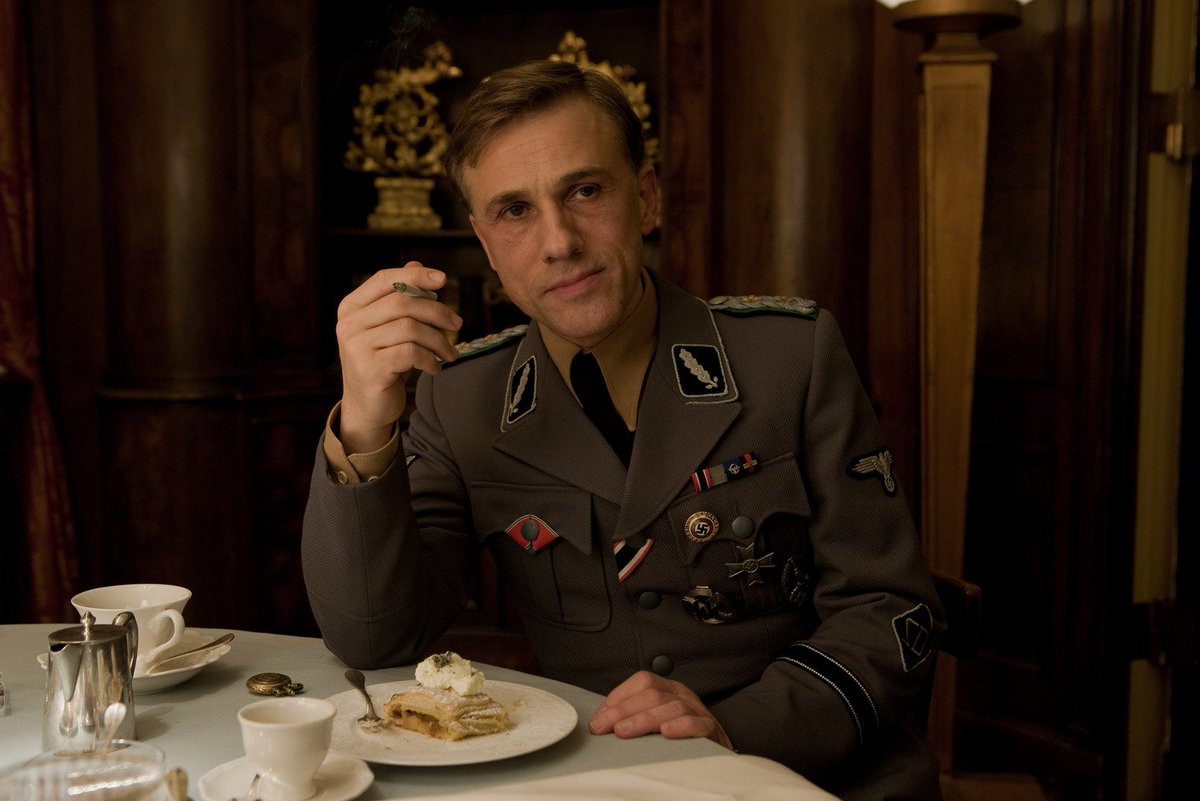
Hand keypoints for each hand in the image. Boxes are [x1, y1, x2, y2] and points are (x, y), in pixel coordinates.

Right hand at [335, 263, 461, 452]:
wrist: (368, 407)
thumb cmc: (383, 362)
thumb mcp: (389, 328)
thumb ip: (400, 298)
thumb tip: (417, 265)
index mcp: (351, 308)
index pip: (384, 280)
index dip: (415, 276)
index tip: (443, 279)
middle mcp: (349, 324)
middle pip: (402, 303)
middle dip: (436, 312)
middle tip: (457, 325)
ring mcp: (356, 347)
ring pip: (410, 328)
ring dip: (438, 340)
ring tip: (449, 353)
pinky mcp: (370, 369)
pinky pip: (411, 353)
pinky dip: (430, 359)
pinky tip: (434, 368)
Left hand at [588, 671, 732, 749]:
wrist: (718, 749)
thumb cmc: (681, 734)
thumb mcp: (658, 717)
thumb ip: (635, 714)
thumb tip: (600, 721)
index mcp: (668, 688)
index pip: (641, 682)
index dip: (617, 698)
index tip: (598, 720)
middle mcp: (682, 695)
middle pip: (652, 694)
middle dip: (622, 711)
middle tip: (603, 728)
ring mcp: (698, 710)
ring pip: (670, 707)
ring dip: (643, 719)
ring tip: (623, 731)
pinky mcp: (711, 729)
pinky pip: (697, 723)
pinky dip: (680, 726)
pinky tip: (665, 733)